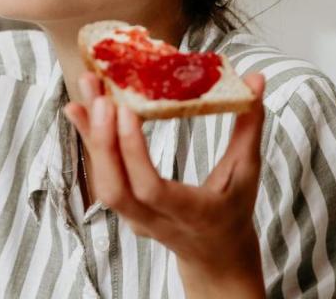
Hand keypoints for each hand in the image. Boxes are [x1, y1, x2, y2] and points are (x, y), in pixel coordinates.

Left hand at [63, 72, 266, 298]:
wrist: (215, 256)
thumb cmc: (233, 210)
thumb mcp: (247, 171)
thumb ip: (249, 126)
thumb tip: (256, 79)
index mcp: (191, 214)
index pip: (151, 189)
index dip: (134, 152)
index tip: (127, 111)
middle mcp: (154, 220)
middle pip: (116, 189)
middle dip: (103, 141)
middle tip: (101, 96)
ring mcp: (133, 218)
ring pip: (102, 182)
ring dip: (90, 134)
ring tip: (87, 89)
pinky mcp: (121, 208)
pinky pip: (100, 175)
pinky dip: (88, 140)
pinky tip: (79, 106)